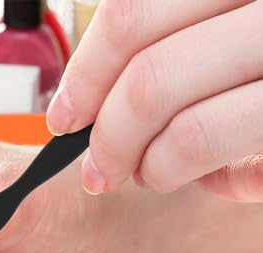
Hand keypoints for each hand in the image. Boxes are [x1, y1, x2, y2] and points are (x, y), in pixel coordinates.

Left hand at [47, 0, 262, 199]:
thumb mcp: (227, 42)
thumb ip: (176, 57)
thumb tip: (102, 105)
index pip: (128, 15)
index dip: (84, 75)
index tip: (64, 117)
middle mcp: (256, 5)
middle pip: (144, 75)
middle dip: (109, 139)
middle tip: (100, 172)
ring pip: (171, 114)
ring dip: (147, 164)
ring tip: (153, 176)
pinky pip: (204, 143)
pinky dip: (185, 171)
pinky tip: (209, 181)